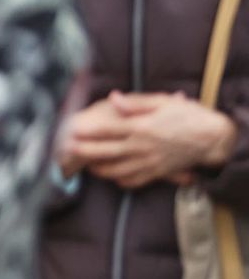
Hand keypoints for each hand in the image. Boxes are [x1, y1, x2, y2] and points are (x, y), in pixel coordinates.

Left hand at [67, 91, 236, 189]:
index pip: (108, 129)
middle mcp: (142, 147)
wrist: (212, 138)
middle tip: (67, 148)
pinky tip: (111, 175)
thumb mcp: (161, 102)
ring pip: (117, 169)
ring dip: (98, 168)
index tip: (71, 129)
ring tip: (84, 164)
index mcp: (142, 127)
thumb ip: (135, 103)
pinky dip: (120, 179)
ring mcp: (149, 162)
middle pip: (107, 150)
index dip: (88, 130)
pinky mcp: (157, 173)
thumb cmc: (187, 116)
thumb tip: (113, 98)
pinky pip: (134, 180)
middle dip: (85, 150)